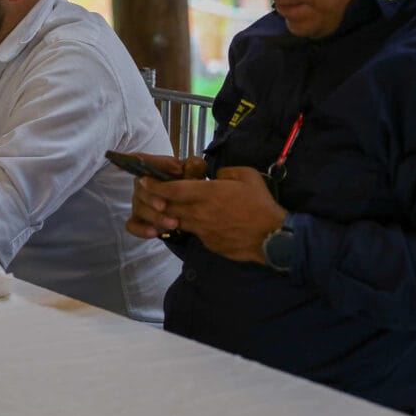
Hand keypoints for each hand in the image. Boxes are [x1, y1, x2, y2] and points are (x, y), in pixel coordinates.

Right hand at [125, 154, 201, 237]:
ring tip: (173, 223)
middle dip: (151, 199)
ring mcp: (139, 202)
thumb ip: (191, 167)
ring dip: (155, 217)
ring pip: (139, 209)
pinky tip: (154, 232)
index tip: (118, 164)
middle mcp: (142, 185)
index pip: (139, 161)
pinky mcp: (139, 219)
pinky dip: (141, 229)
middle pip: (140, 190)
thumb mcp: (194, 173)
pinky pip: (132, 225)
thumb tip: (180, 168)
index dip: (129, 160)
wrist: (192, 204)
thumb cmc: (190, 184)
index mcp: (154, 169)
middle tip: (164, 207)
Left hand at [128, 165, 286, 263]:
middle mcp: (200, 213)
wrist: (272, 237)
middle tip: (149, 193)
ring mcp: (203, 230)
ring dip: (169, 214)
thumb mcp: (246, 175)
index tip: (143, 180)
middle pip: (169, 206)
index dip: (155, 185)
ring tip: (167, 206)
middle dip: (156, 199)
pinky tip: (192, 221)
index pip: (173, 189)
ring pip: (177, 221)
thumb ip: (226, 172)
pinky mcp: (208, 243)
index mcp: (208, 193)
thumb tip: (216, 176)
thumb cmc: (260, 203)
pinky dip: (188, 225)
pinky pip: (193, 232)